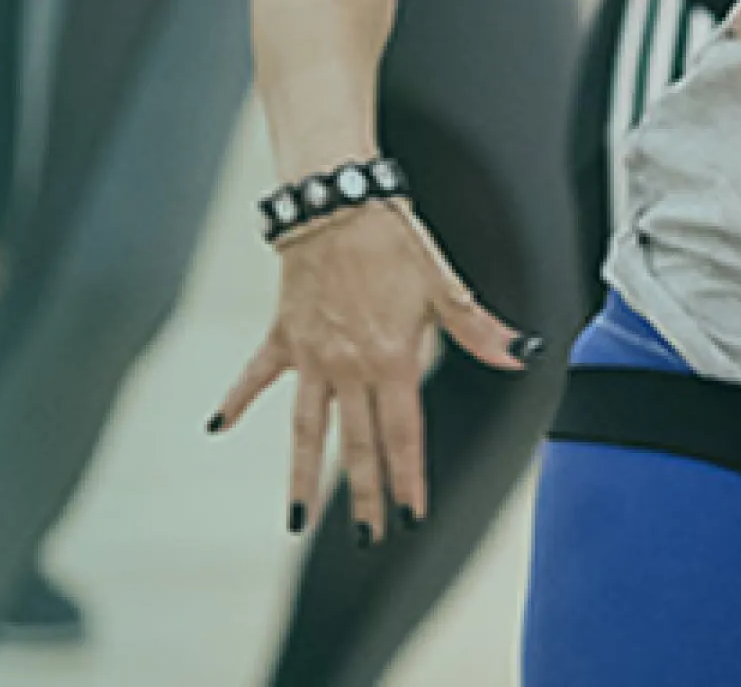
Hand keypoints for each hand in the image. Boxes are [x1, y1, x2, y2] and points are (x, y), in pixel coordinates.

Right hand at [211, 203, 535, 541]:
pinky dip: (237, 400)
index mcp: (391, 358)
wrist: (334, 200)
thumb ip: (479, 329)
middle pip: (357, 445)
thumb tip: (522, 354)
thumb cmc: (392, 236)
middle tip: (368, 540)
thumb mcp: (442, 284)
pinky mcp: (284, 334)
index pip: (403, 435)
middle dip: (364, 496)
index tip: (411, 517)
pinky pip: (256, 375)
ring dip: (304, 476)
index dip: (409, 479)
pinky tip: (218, 427)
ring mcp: (311, 355)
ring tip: (299, 520)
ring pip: (306, 429)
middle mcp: (348, 366)